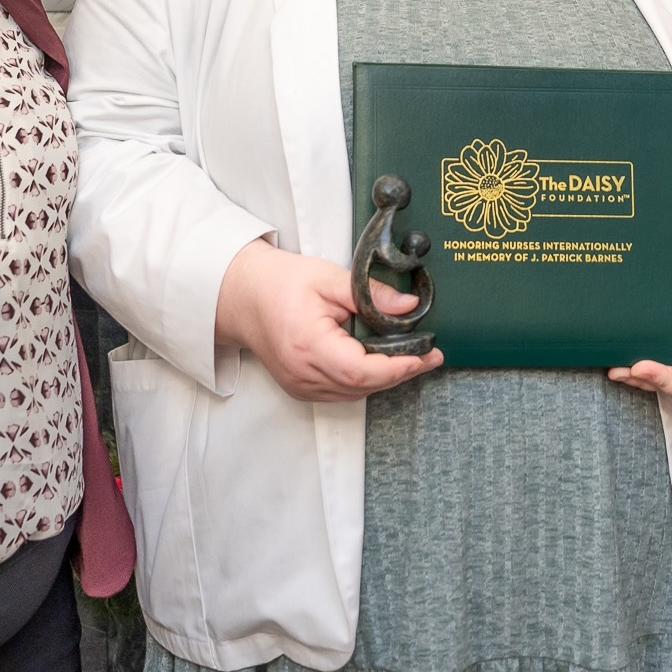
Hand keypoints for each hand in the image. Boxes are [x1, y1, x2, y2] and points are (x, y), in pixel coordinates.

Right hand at [214, 238, 441, 401]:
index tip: (425, 355)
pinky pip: (341, 393)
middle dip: (400, 372)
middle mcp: (302, 373)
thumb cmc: (280, 282)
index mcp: (308, 345)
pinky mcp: (300, 388)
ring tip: (411, 357)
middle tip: (429, 355)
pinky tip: (380, 363)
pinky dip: (364, 381)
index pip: (361, 370)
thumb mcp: (328, 277)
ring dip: (384, 379)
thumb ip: (370, 293)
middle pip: (361, 386)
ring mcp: (299, 385)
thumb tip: (409, 306)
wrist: (241, 295)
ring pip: (354, 394)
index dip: (397, 367)